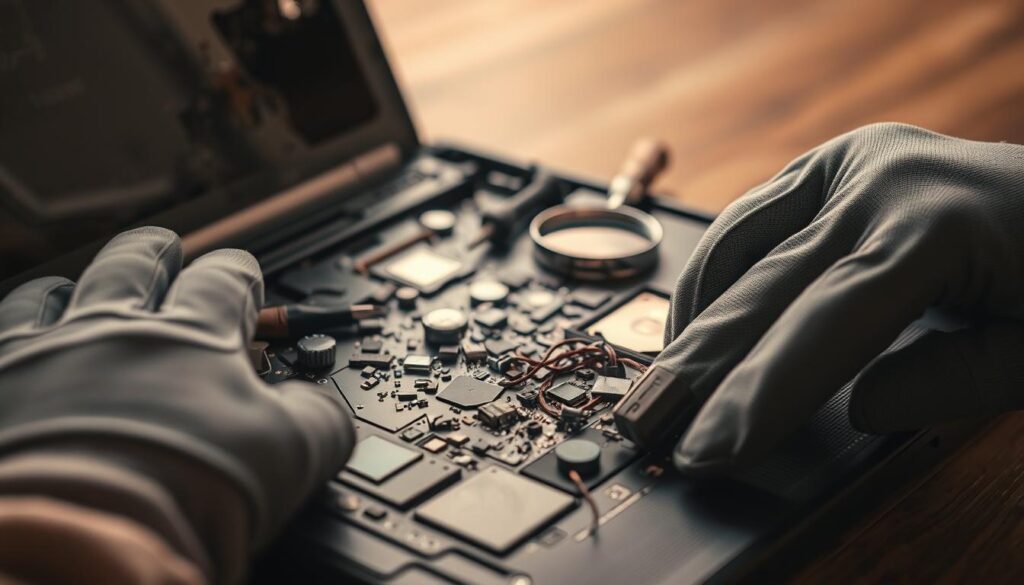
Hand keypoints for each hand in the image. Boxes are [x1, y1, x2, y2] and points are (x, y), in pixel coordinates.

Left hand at [0, 227, 353, 581]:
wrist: (92, 534)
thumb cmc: (190, 496)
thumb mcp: (294, 454)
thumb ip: (319, 414)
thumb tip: (320, 404)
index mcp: (199, 338)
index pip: (224, 280)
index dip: (238, 274)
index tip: (242, 280)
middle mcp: (124, 329)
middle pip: (141, 264)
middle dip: (160, 255)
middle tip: (167, 254)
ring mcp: (54, 350)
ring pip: (68, 287)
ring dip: (87, 283)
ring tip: (92, 285)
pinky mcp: (5, 379)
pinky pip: (10, 321)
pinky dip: (26, 314)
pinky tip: (31, 326)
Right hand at [655, 122, 1023, 474]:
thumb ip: (952, 382)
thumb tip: (858, 409)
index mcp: (934, 227)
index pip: (825, 322)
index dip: (760, 391)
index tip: (711, 446)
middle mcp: (880, 182)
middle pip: (766, 286)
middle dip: (701, 364)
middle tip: (649, 422)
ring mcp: (853, 161)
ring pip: (743, 241)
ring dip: (697, 313)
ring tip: (668, 376)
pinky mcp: (838, 160)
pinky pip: (756, 215)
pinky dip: (720, 267)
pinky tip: (701, 314)